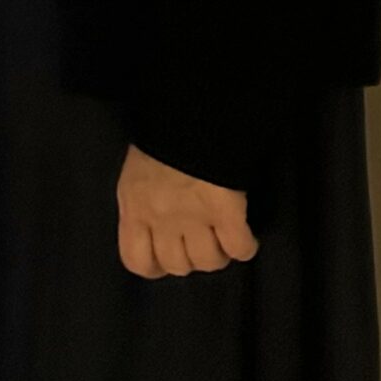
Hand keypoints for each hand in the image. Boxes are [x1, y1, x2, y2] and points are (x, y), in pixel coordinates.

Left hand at [116, 145, 259, 278]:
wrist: (190, 115)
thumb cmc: (161, 139)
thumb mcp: (137, 174)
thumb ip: (142, 203)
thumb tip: (155, 226)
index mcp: (135, 209)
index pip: (137, 260)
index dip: (154, 266)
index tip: (166, 258)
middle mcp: (162, 220)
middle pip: (178, 265)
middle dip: (190, 258)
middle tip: (200, 242)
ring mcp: (195, 219)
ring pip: (209, 261)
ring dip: (218, 254)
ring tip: (222, 239)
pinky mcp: (226, 212)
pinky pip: (239, 248)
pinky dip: (245, 247)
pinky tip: (245, 237)